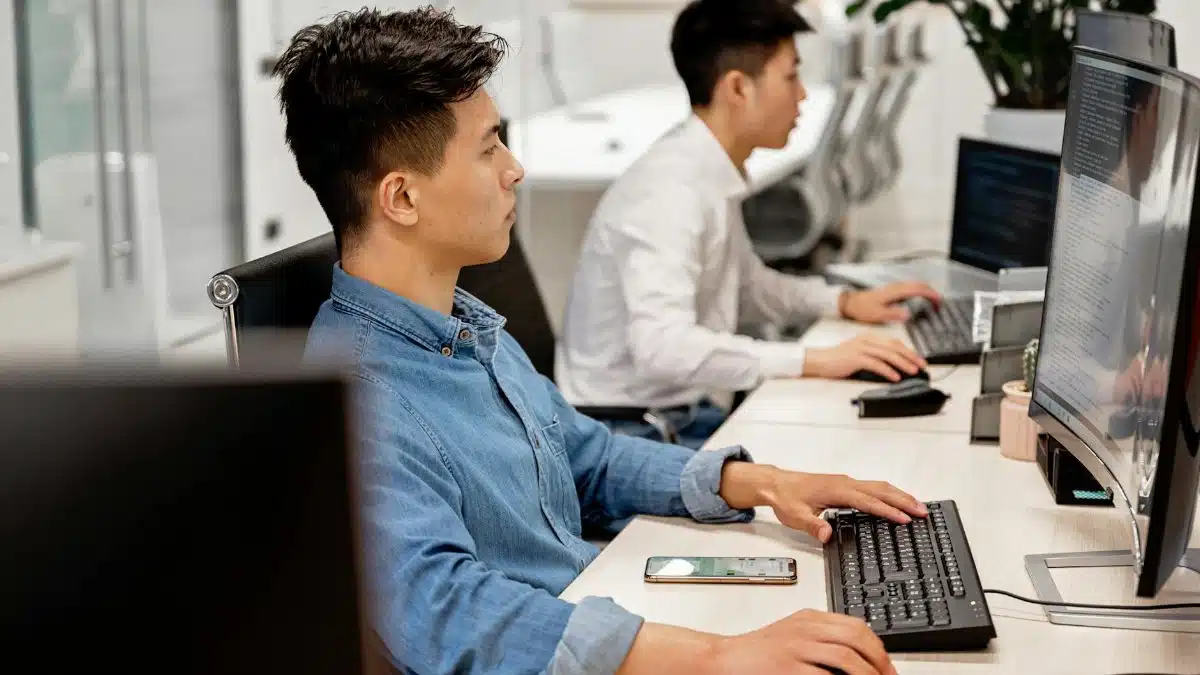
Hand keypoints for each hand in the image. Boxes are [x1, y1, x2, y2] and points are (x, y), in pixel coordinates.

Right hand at [705, 609, 896, 674]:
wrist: (725, 659)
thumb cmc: (757, 652)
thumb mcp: (792, 633)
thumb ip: (821, 636)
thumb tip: (856, 653)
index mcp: (809, 618)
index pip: (855, 625)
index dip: (878, 647)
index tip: (886, 665)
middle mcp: (805, 629)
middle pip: (856, 638)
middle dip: (878, 661)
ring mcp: (797, 648)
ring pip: (846, 658)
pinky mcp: (788, 669)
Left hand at [719, 463, 927, 541]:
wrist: (776, 483)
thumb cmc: (786, 497)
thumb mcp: (796, 516)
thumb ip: (812, 526)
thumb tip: (826, 534)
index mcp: (837, 490)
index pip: (868, 501)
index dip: (888, 511)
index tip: (905, 519)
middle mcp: (845, 483)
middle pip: (881, 490)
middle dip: (904, 500)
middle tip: (923, 512)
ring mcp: (846, 483)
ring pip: (879, 487)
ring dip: (899, 496)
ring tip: (918, 506)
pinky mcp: (845, 485)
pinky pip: (872, 488)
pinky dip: (888, 494)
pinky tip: (895, 502)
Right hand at [803, 334, 926, 381]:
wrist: (819, 361)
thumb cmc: (838, 360)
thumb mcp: (859, 353)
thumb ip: (875, 355)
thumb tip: (894, 366)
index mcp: (869, 337)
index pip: (894, 342)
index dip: (909, 350)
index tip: (919, 359)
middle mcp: (866, 339)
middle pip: (894, 346)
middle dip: (911, 356)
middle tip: (922, 365)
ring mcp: (860, 348)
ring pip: (888, 354)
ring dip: (903, 363)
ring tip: (913, 371)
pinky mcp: (855, 358)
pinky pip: (876, 364)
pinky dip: (888, 370)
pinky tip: (895, 376)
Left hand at [840, 282, 940, 323]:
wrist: (850, 303)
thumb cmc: (862, 308)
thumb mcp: (876, 314)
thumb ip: (892, 313)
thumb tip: (907, 314)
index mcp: (895, 291)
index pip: (918, 288)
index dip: (931, 294)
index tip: (938, 302)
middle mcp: (896, 287)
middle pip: (920, 285)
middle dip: (932, 293)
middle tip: (939, 305)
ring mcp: (895, 288)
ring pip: (916, 285)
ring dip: (926, 292)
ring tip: (933, 305)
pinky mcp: (893, 291)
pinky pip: (911, 288)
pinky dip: (920, 293)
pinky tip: (920, 302)